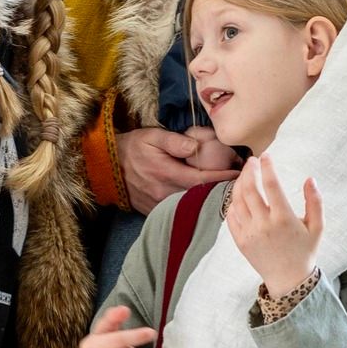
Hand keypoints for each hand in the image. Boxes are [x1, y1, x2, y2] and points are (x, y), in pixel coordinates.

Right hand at [117, 127, 231, 213]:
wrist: (107, 166)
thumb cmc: (133, 147)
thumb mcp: (152, 136)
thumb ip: (174, 141)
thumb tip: (196, 146)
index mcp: (166, 173)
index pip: (202, 179)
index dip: (222, 177)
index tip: (238, 174)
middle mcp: (164, 192)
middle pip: (199, 196)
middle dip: (220, 190)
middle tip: (238, 184)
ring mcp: (158, 204)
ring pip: (190, 206)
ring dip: (208, 200)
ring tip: (225, 193)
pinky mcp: (154, 211)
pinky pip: (178, 211)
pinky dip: (193, 207)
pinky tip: (203, 201)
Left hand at [226, 156, 323, 298]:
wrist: (288, 280)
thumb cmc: (305, 251)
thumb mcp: (317, 227)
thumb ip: (315, 201)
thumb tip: (310, 179)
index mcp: (284, 219)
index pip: (271, 185)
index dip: (267, 167)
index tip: (266, 156)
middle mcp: (264, 225)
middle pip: (250, 189)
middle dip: (249, 171)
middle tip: (252, 160)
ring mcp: (249, 233)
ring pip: (237, 201)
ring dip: (239, 183)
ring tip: (246, 174)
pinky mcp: (240, 241)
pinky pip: (231, 216)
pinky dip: (233, 202)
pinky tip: (239, 194)